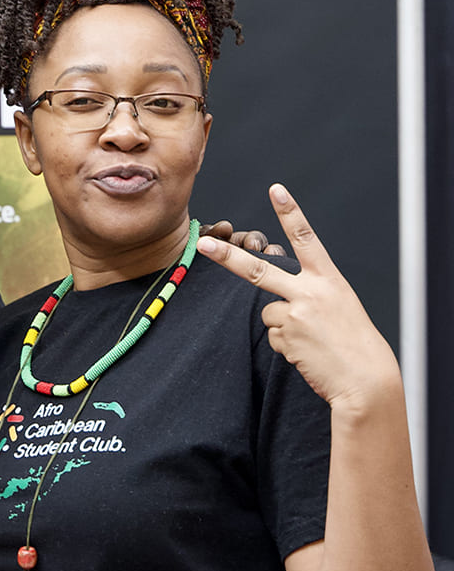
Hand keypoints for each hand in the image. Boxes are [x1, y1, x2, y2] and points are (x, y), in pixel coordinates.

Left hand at [196, 184, 398, 407]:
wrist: (366, 380)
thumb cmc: (354, 341)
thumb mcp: (338, 304)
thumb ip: (308, 291)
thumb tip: (276, 295)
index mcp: (329, 278)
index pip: (307, 238)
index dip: (291, 213)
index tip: (276, 190)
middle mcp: (310, 291)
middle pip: (259, 270)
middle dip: (227, 256)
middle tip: (204, 244)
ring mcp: (296, 313)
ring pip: (267, 312)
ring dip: (283, 327)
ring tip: (312, 339)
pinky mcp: (286, 336)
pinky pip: (272, 335)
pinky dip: (285, 345)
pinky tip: (308, 352)